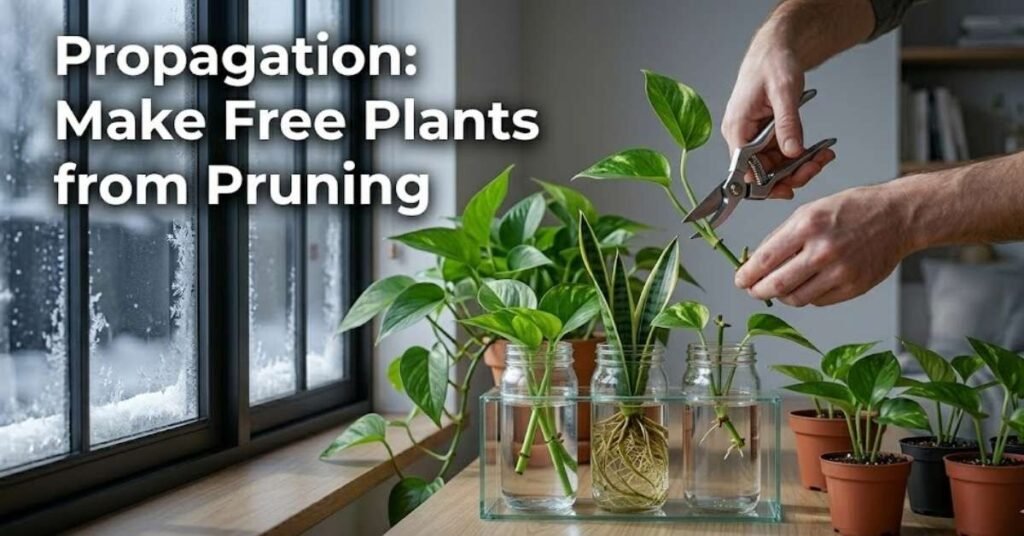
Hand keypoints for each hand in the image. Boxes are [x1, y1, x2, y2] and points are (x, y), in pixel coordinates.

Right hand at [722, 43, 833, 198]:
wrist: (776, 49)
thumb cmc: (773, 63)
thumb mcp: (784, 92)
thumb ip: (787, 124)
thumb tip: (792, 152)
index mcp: (737, 128)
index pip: (744, 169)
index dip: (764, 183)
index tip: (788, 188)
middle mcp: (740, 136)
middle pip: (760, 172)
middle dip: (789, 174)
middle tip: (815, 167)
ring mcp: (752, 137)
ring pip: (773, 166)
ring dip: (799, 166)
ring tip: (822, 156)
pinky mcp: (765, 135)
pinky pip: (781, 154)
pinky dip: (800, 155)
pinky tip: (818, 150)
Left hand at [734, 185, 911, 306]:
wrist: (897, 217)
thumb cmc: (852, 210)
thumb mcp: (810, 210)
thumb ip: (782, 236)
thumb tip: (756, 261)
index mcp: (807, 226)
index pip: (765, 260)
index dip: (746, 275)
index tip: (740, 280)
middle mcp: (823, 251)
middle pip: (777, 286)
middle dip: (758, 291)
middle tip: (753, 290)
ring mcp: (840, 272)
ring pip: (796, 298)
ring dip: (782, 296)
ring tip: (780, 287)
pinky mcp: (853, 287)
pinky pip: (818, 301)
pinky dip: (806, 296)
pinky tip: (807, 284)